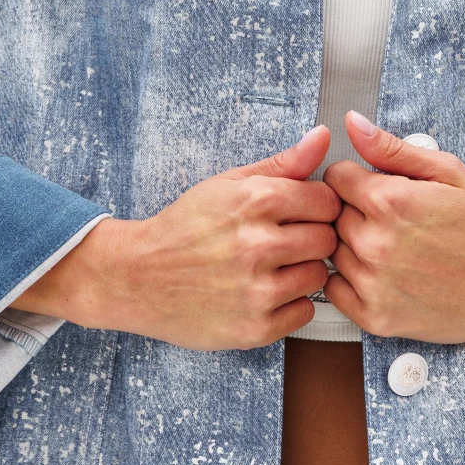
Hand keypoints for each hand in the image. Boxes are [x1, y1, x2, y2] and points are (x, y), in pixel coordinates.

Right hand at [10, 127, 340, 349]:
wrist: (137, 277)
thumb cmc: (184, 227)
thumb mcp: (228, 184)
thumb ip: (283, 163)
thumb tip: (323, 136)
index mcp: (255, 201)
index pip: (327, 202)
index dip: (316, 207)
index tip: (299, 214)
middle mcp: (257, 245)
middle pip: (327, 240)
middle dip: (311, 239)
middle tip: (283, 242)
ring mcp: (256, 290)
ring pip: (319, 277)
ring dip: (302, 272)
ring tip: (271, 267)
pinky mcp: (254, 328)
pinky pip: (304, 313)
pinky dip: (290, 305)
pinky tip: (264, 293)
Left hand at [323, 112, 464, 348]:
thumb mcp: (449, 172)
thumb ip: (393, 149)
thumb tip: (352, 124)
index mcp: (391, 202)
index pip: (335, 178)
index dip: (354, 178)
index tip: (374, 187)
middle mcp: (376, 244)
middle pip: (332, 214)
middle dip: (355, 210)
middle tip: (393, 220)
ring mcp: (374, 285)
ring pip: (332, 250)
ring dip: (352, 245)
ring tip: (393, 247)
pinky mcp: (376, 317)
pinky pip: (334, 289)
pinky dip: (349, 280)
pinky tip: (380, 272)